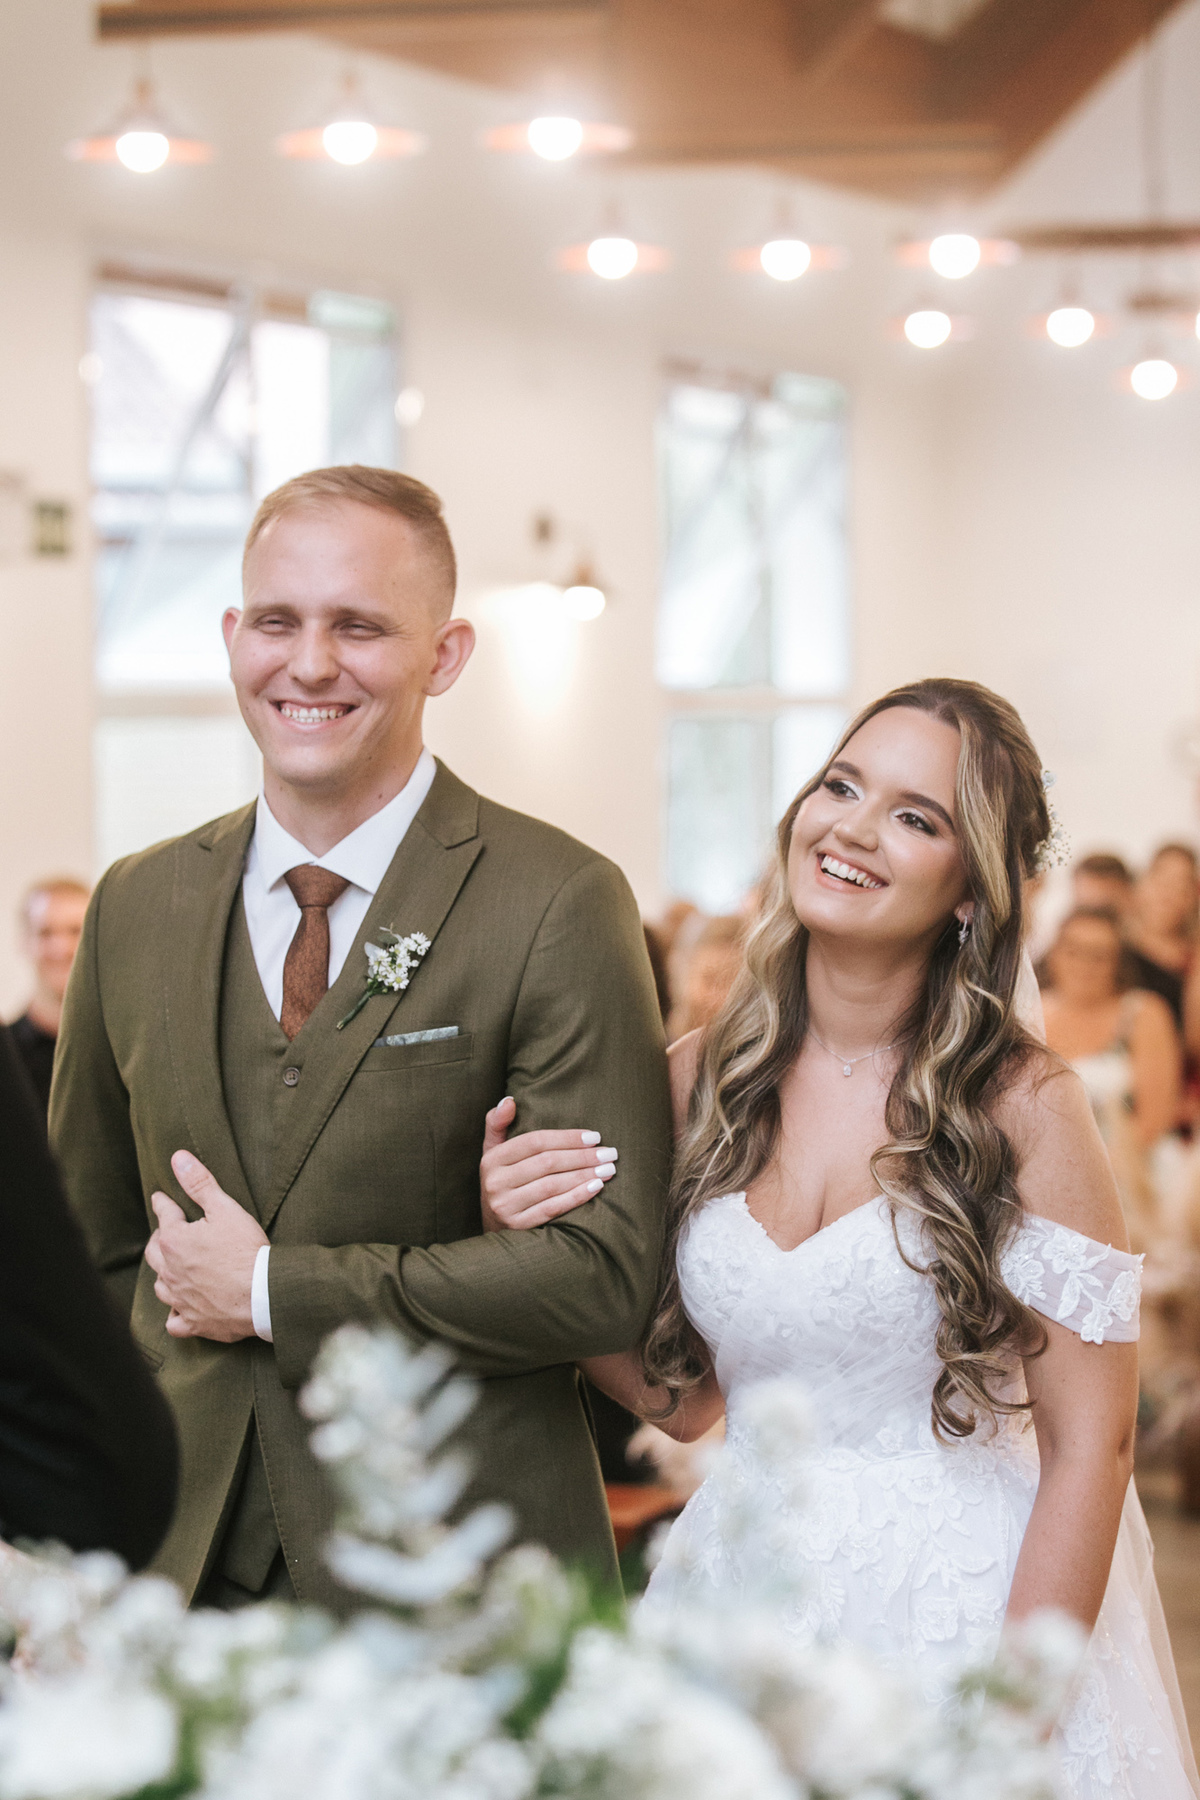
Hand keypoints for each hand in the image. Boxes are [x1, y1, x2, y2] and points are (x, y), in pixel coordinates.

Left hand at [144, 1150, 267, 1341]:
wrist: (264, 1295)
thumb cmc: (246, 1251)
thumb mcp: (225, 1209)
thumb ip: (200, 1183)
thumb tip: (178, 1158)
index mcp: (175, 1241)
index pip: (164, 1215)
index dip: (164, 1204)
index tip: (160, 1198)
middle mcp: (170, 1272)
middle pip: (154, 1251)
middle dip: (159, 1238)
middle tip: (166, 1231)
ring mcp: (180, 1299)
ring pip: (160, 1285)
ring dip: (163, 1273)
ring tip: (170, 1267)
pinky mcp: (194, 1322)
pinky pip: (174, 1321)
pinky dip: (174, 1313)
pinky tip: (179, 1308)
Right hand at [480, 1097, 617, 1230]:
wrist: (492, 1227)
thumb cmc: (502, 1181)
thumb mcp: (493, 1152)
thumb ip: (498, 1123)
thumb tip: (509, 1100)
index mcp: (492, 1159)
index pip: (534, 1142)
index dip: (566, 1138)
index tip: (594, 1136)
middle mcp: (495, 1182)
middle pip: (547, 1163)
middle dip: (582, 1157)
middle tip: (609, 1153)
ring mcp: (505, 1206)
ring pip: (552, 1186)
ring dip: (584, 1176)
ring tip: (608, 1169)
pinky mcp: (518, 1227)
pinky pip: (553, 1209)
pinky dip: (576, 1197)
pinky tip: (596, 1188)